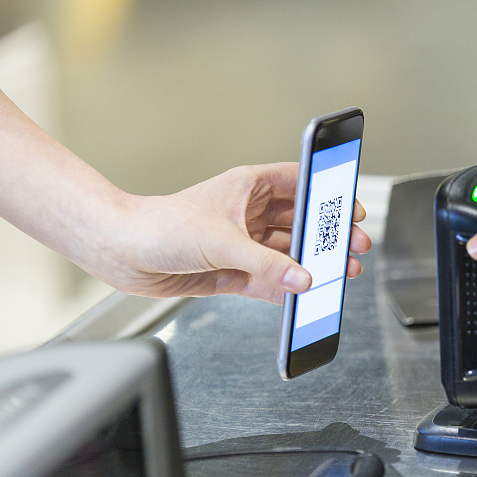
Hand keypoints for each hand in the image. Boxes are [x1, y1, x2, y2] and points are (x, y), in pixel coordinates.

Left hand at [80, 162, 371, 302]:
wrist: (123, 253)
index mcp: (247, 186)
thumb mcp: (223, 242)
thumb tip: (303, 278)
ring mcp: (240, 242)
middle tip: (354, 246)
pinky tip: (303, 294)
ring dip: (311, 263)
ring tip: (338, 273)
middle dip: (326, 235)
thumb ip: (268, 265)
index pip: (299, 183)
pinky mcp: (230, 271)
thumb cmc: (161, 226)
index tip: (351, 207)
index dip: (327, 194)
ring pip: (287, 253)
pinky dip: (286, 287)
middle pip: (299, 221)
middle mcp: (246, 212)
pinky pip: (268, 280)